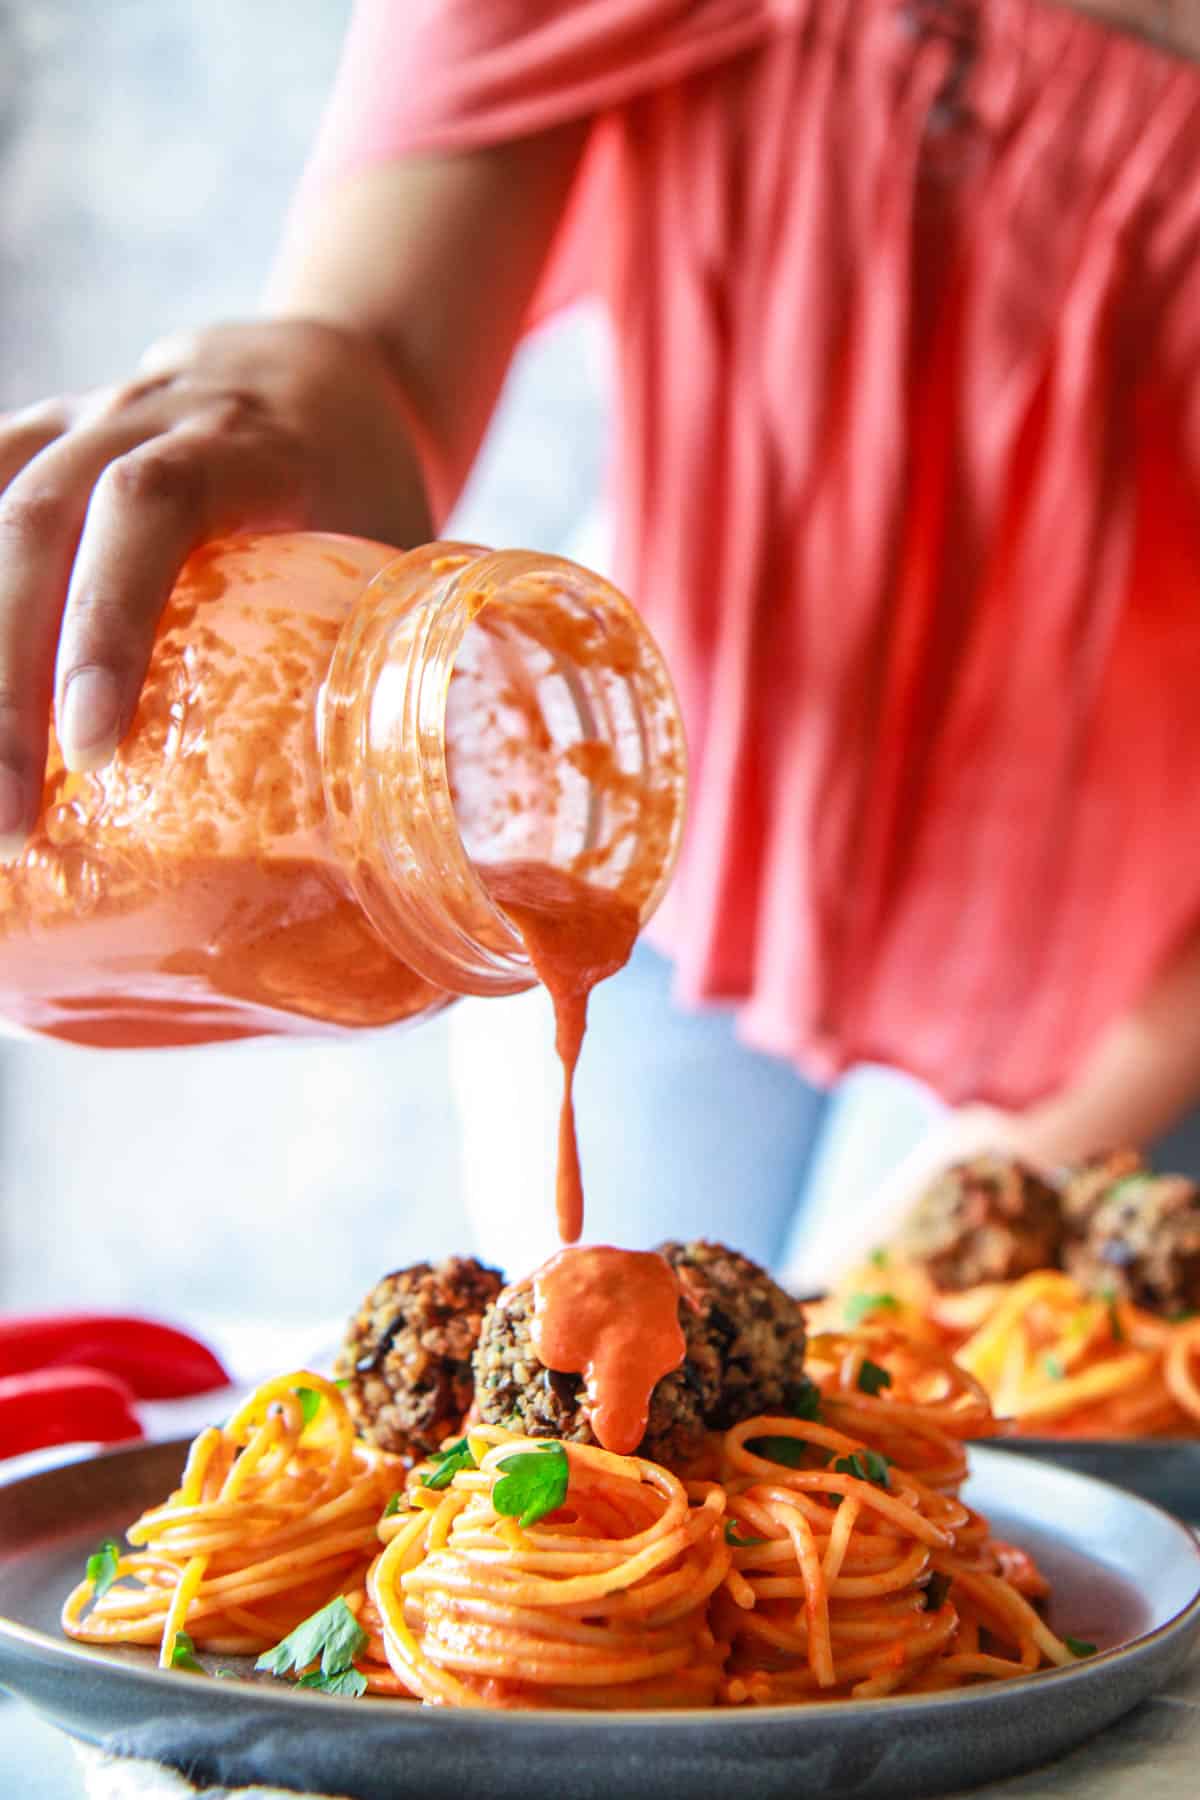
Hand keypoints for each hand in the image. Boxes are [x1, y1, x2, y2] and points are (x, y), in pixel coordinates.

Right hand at [0, 318, 431, 853]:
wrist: (328, 374)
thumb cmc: (367, 487)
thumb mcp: (399, 550)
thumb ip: (399, 650)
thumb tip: (407, 804)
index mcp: (251, 440)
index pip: (154, 507)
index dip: (110, 619)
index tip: (95, 746)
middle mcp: (145, 415)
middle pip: (40, 523)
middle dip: (8, 684)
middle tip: (10, 818)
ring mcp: (79, 421)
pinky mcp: (40, 444)